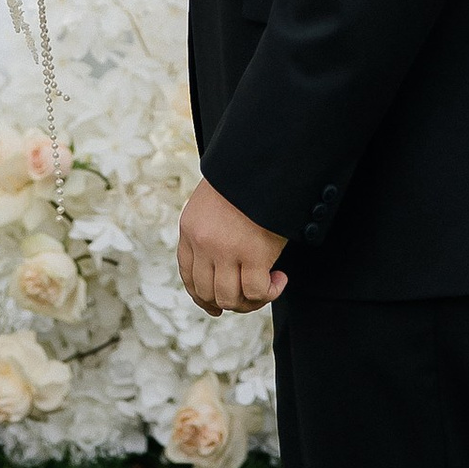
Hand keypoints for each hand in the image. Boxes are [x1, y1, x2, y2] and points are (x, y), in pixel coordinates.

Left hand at [178, 178, 286, 316]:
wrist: (264, 161)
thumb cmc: (245, 179)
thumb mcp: (214, 201)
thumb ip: (211, 228)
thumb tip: (221, 264)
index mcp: (190, 229)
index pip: (188, 274)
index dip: (201, 296)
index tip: (215, 306)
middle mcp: (203, 243)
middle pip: (206, 292)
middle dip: (228, 302)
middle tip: (249, 297)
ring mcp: (226, 251)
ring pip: (229, 298)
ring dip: (249, 301)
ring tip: (267, 288)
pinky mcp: (253, 255)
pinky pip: (257, 292)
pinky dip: (270, 293)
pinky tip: (280, 279)